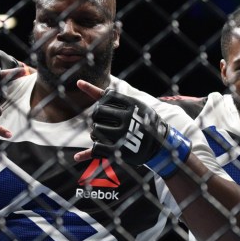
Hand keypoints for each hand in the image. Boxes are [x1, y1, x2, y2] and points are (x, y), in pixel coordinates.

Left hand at [74, 80, 191, 176]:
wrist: (162, 145)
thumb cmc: (145, 121)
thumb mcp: (136, 104)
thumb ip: (111, 96)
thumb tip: (78, 83)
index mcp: (132, 104)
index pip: (105, 96)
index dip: (99, 99)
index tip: (90, 94)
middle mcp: (127, 119)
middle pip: (96, 113)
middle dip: (96, 117)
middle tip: (103, 122)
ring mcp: (122, 135)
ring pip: (95, 130)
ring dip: (95, 133)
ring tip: (104, 136)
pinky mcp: (119, 152)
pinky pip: (95, 149)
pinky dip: (85, 154)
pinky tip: (77, 157)